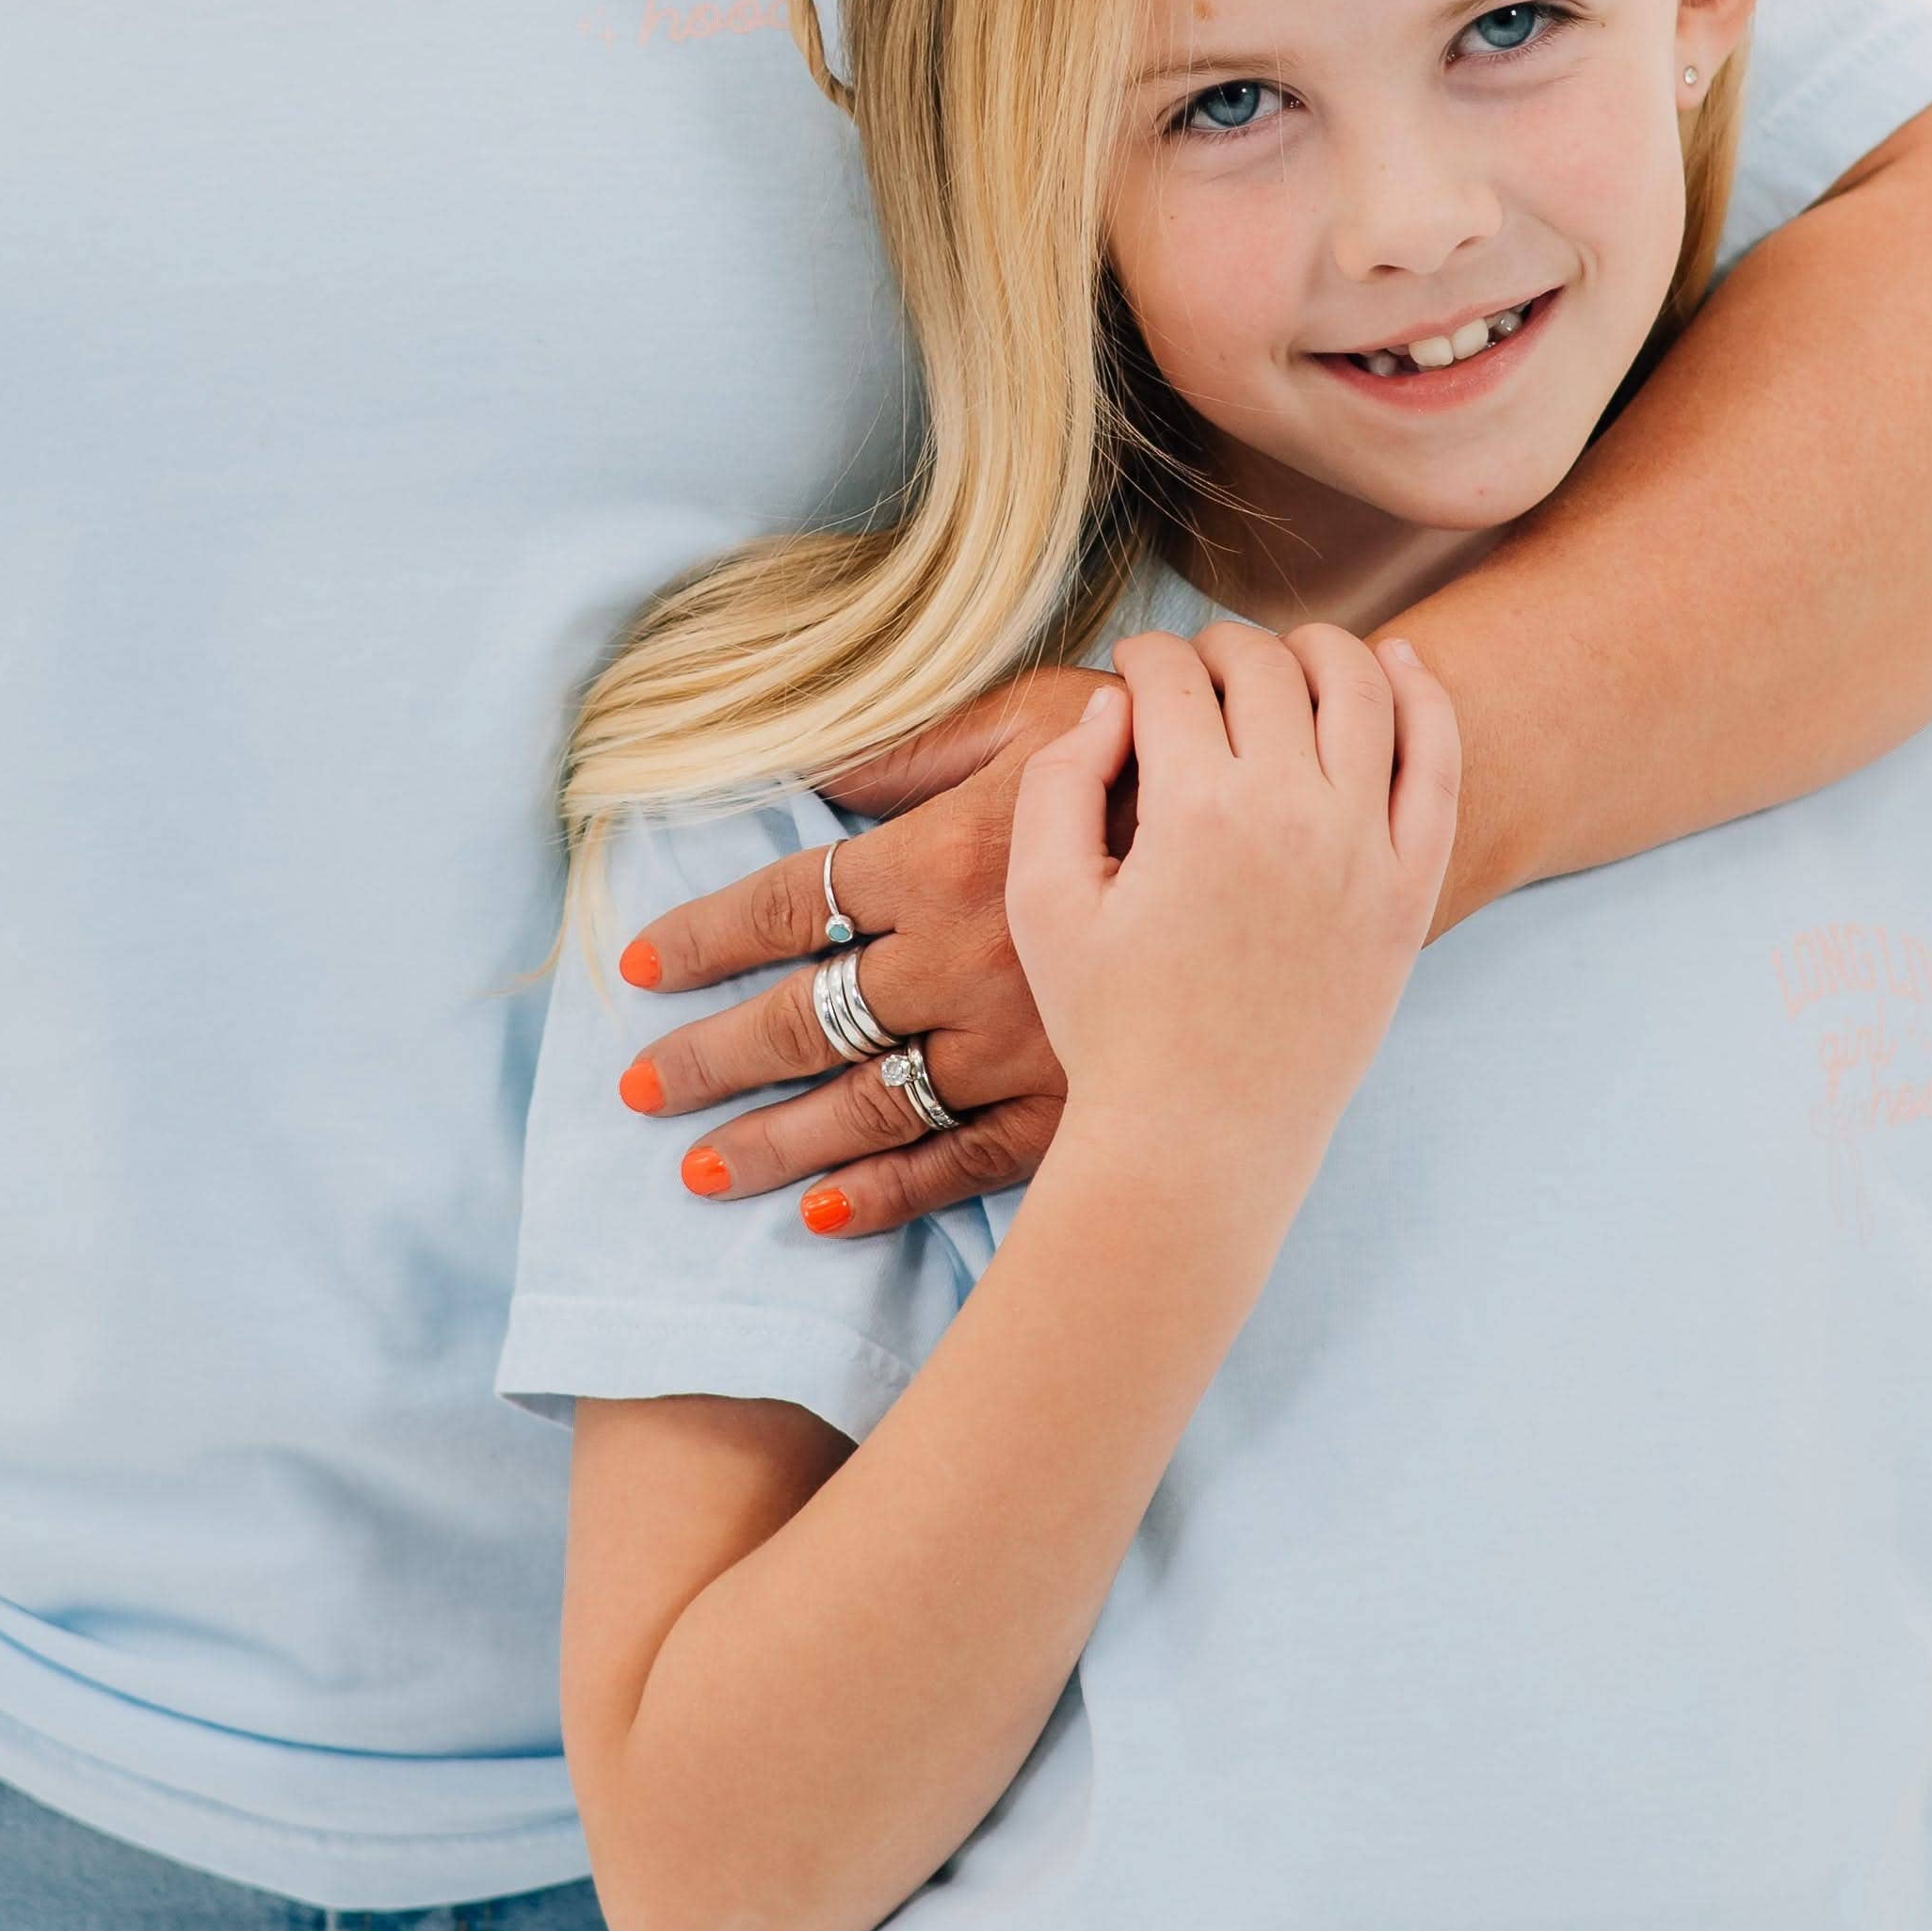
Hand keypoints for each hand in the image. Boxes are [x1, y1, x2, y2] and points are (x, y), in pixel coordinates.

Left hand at [614, 668, 1112, 1234]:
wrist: (1294, 841)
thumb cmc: (1154, 759)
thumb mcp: (1030, 715)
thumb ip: (911, 747)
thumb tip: (810, 772)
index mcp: (939, 858)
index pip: (786, 905)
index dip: (702, 935)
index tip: (637, 964)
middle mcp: (959, 960)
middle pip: (802, 1019)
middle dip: (710, 1058)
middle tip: (640, 1090)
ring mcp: (1013, 1043)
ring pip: (866, 1103)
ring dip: (776, 1141)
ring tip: (701, 1172)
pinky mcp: (1070, 1102)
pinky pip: (962, 1162)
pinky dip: (890, 1193)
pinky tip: (825, 1215)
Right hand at [1006, 622, 1458, 1174]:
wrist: (1202, 1137)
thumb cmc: (1111, 1025)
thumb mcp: (1043, 903)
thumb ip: (1058, 784)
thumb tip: (1111, 706)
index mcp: (1194, 812)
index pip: (1173, 677)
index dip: (1143, 657)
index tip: (1131, 671)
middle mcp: (1291, 814)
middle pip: (1264, 667)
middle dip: (1217, 649)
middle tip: (1193, 671)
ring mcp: (1365, 849)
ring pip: (1360, 688)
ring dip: (1317, 648)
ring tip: (1283, 657)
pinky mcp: (1410, 888)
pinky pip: (1438, 762)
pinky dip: (1425, 696)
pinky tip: (1399, 661)